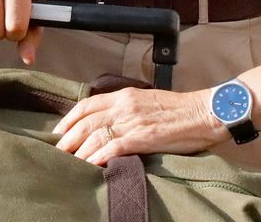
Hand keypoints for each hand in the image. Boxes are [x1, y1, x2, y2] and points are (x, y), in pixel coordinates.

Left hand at [52, 87, 223, 164]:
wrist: (203, 113)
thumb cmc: (179, 110)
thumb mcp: (147, 102)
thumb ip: (127, 108)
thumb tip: (110, 122)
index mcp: (125, 95)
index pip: (88, 104)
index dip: (69, 118)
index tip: (59, 131)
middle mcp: (124, 106)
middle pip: (86, 120)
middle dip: (67, 137)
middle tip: (56, 152)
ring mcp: (132, 121)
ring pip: (94, 134)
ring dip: (77, 150)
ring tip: (67, 163)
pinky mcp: (142, 137)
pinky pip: (112, 147)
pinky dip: (97, 157)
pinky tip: (89, 166)